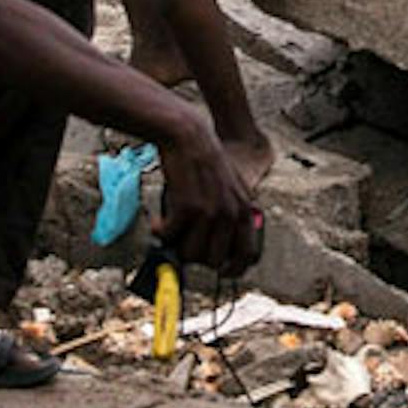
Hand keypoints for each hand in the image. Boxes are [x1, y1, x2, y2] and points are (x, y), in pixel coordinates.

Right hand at [154, 120, 258, 273]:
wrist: (188, 136)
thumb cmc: (205, 161)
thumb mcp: (231, 186)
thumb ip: (232, 213)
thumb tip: (221, 246)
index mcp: (245, 211)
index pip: (248, 256)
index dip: (233, 269)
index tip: (221, 271)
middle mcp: (231, 215)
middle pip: (214, 261)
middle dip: (196, 257)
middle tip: (185, 243)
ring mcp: (210, 213)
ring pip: (190, 254)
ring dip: (176, 246)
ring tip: (171, 230)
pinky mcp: (188, 208)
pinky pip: (170, 237)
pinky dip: (160, 232)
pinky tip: (158, 221)